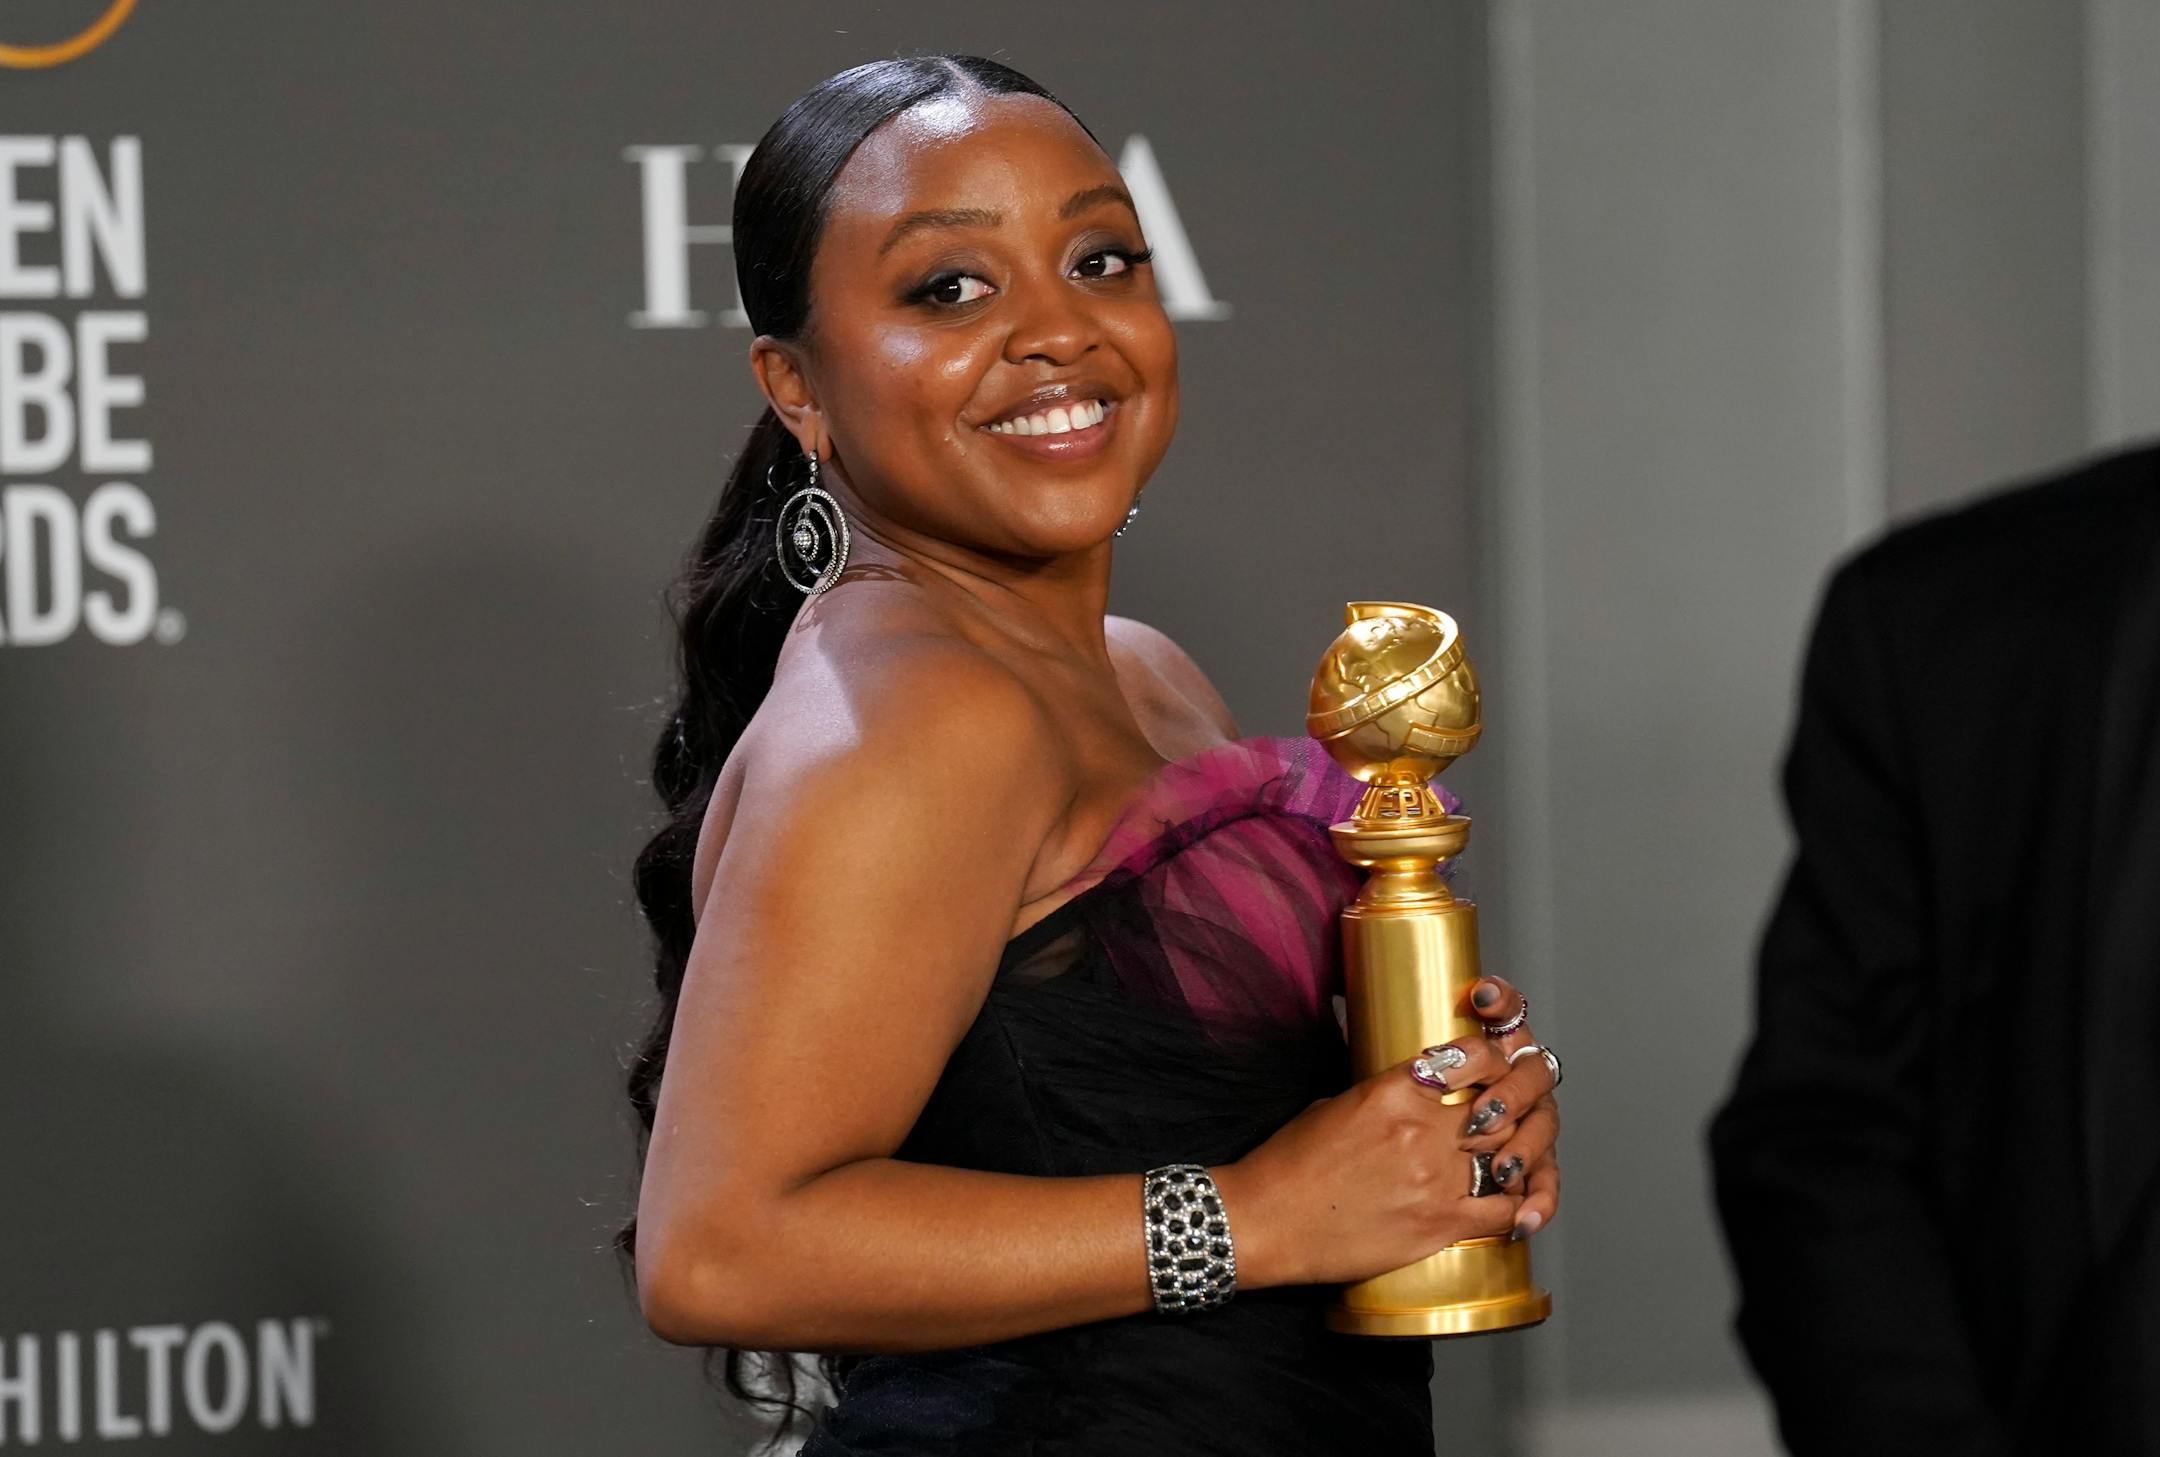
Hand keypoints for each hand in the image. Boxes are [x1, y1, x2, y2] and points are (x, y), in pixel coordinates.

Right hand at [1214, 972, 1558, 1287]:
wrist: (1267, 1221)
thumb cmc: (1290, 1164)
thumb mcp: (1337, 1105)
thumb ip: (1388, 1095)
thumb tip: (1416, 1094)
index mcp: (1395, 1091)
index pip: (1472, 1059)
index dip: (1495, 1061)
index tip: (1497, 1067)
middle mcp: (1422, 1131)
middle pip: (1499, 1108)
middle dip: (1511, 1109)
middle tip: (1509, 1115)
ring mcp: (1435, 1180)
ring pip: (1509, 1156)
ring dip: (1515, 1155)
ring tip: (1511, 1156)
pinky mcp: (1439, 1226)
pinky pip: (1501, 1210)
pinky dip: (1514, 1204)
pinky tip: (1511, 1200)